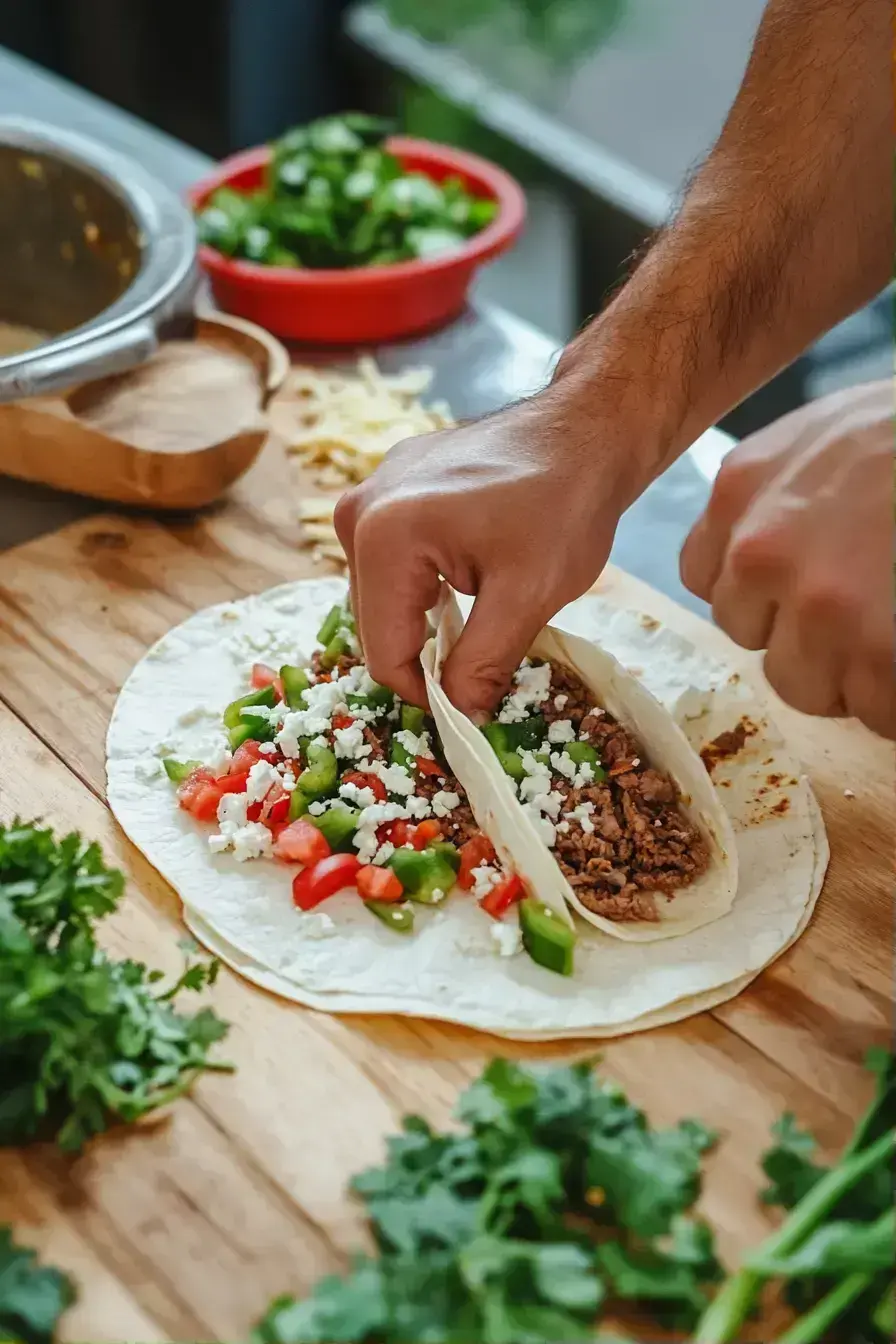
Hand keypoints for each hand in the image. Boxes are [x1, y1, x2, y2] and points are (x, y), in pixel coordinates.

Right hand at [335, 390, 648, 716]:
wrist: (584, 428)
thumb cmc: (565, 503)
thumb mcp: (529, 596)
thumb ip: (483, 664)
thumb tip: (459, 717)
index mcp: (384, 536)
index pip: (383, 650)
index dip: (427, 692)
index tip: (473, 703)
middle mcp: (358, 511)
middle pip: (377, 623)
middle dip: (427, 651)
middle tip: (490, 652)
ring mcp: (368, 494)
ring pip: (384, 596)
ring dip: (427, 618)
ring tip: (486, 603)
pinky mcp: (387, 488)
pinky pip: (393, 561)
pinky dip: (426, 585)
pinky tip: (472, 574)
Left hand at [680, 381, 894, 737]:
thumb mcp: (826, 435)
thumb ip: (779, 495)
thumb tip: (772, 567)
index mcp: (742, 488)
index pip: (708, 578)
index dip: (761, 592)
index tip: (801, 587)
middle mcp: (762, 551)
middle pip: (751, 638)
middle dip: (802, 634)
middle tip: (865, 610)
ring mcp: (820, 606)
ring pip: (805, 688)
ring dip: (852, 675)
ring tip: (893, 633)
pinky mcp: (878, 651)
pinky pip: (874, 711)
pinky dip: (894, 701)